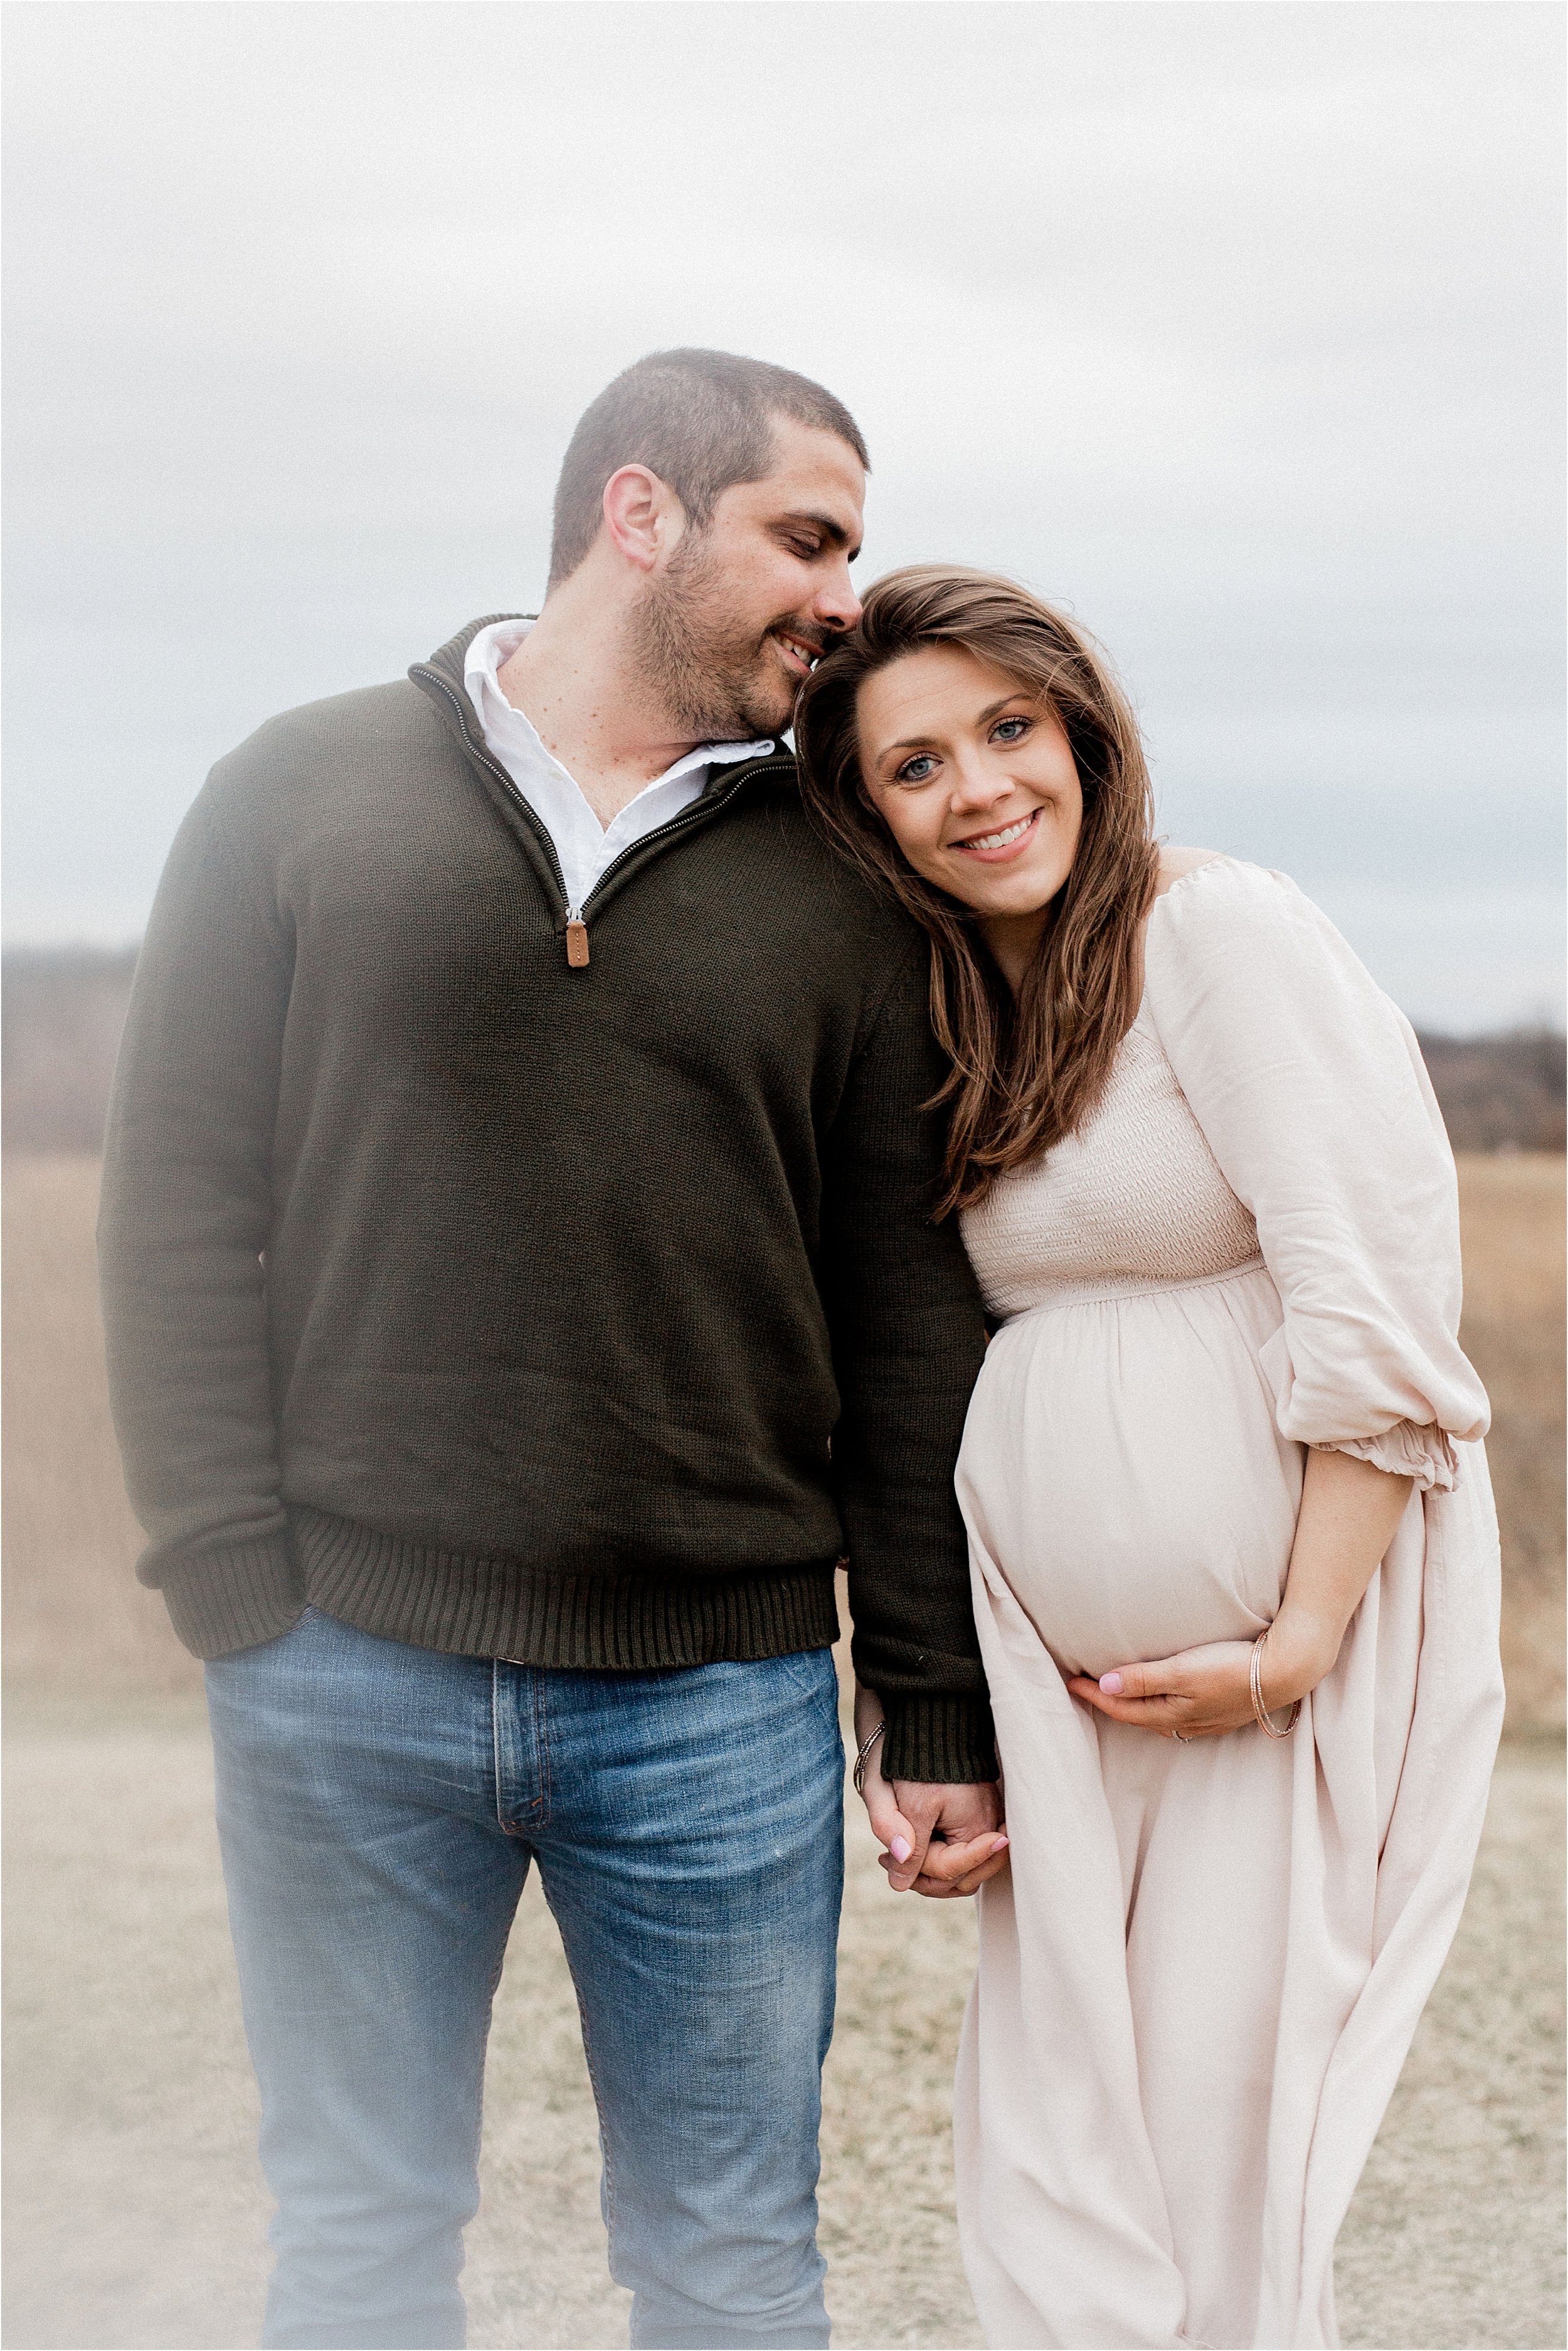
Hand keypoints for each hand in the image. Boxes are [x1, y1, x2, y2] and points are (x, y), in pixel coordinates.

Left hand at [853, 1682, 1008, 1896]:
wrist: (935, 1718)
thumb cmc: (922, 1761)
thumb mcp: (910, 1805)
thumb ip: (908, 1847)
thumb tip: (900, 1886)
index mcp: (979, 1828)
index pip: (951, 1872)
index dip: (917, 1874)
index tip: (885, 1862)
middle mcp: (991, 1827)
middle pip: (961, 1876)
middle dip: (923, 1876)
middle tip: (886, 1862)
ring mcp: (988, 1819)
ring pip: (961, 1864)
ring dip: (927, 1865)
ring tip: (890, 1854)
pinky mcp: (979, 1811)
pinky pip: (962, 1845)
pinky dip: (935, 1848)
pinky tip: (908, 1840)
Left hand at [1065, 1616, 1335, 1740]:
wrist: (1285, 1671)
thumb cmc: (1232, 1667)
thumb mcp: (1182, 1670)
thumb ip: (1144, 1678)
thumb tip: (1105, 1686)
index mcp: (1171, 1714)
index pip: (1122, 1707)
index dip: (1095, 1696)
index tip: (1071, 1683)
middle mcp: (1187, 1722)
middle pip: (1138, 1716)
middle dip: (1111, 1704)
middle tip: (1087, 1690)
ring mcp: (1207, 1719)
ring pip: (1159, 1718)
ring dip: (1136, 1706)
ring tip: (1119, 1693)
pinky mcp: (1223, 1710)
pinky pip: (1180, 1714)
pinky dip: (1161, 1706)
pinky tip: (1165, 1698)